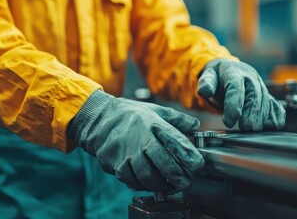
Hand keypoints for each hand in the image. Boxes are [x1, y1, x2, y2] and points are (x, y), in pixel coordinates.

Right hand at [67, 90, 203, 191]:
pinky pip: (132, 181)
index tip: (198, 164)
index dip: (189, 155)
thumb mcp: (153, 110)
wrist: (98, 119)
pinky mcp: (115, 164)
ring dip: (162, 185)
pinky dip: (143, 185)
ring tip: (169, 185)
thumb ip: (176, 119)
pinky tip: (150, 182)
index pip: (174, 141)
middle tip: (186, 182)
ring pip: (148, 177)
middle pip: (164, 164)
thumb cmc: (129, 115)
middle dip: (179, 177)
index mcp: (152, 124)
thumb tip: (195, 126)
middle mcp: (139, 139)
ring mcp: (126, 153)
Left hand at [197, 59, 285, 130]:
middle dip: (250, 112)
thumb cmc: (218, 77)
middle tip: (245, 127)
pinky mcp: (267, 95)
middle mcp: (250, 78)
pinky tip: (272, 125)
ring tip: (253, 129)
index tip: (228, 121)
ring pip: (265, 100)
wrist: (230, 70)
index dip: (233, 105)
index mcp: (234, 72)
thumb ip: (205, 83)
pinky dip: (276, 114)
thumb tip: (204, 91)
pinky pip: (275, 104)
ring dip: (261, 116)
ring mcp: (260, 86)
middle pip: (254, 95)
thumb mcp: (208, 76)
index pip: (235, 88)